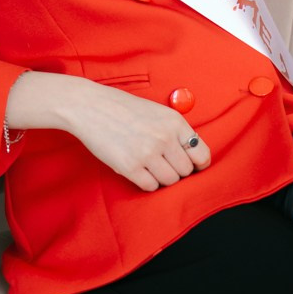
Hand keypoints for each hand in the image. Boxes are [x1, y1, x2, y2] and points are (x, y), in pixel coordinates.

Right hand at [4, 70, 210, 190]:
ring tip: (150, 167)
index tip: (191, 166)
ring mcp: (147, 153)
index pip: (202, 154)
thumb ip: (177, 132)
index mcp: (175, 122)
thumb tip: (194, 158)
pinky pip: (151, 186)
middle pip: (186, 171)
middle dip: (177, 171)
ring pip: (170, 181)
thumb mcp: (158, 112)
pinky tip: (139, 170)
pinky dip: (147, 182)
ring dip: (162, 178)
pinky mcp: (130, 167)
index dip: (198, 164)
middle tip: (163, 164)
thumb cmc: (124, 109)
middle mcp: (164, 138)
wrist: (90, 107)